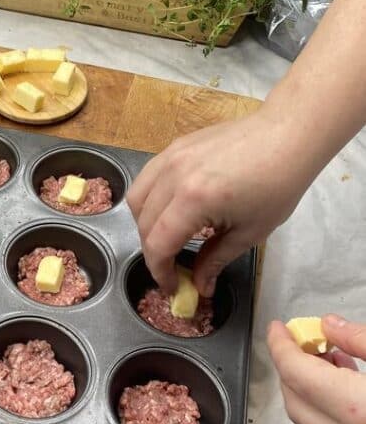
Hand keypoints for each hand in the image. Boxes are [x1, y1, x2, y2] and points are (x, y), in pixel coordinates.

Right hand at [127, 109, 314, 294]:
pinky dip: (149, 198)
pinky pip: (147, 177)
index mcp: (193, 200)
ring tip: (167, 236)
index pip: (157, 243)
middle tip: (173, 267)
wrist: (286, 136)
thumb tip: (200, 286)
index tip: (172, 286)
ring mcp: (170, 157)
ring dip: (144, 224)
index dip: (159, 271)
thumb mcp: (250, 232)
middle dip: (154, 251)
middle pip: (142, 223)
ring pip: (136, 198)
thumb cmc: (278, 185)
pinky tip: (169, 208)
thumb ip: (215, 259)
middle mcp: (173, 176)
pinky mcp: (173, 147)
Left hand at [267, 315, 365, 423]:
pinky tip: (348, 384)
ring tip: (331, 357)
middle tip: (304, 340)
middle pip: (296, 401)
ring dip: (309, 388)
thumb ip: (361, 341)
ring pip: (312, 422)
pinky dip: (328, 406)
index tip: (277, 328)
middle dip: (291, 367)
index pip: (297, 374)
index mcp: (357, 409)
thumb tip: (328, 325)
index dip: (281, 346)